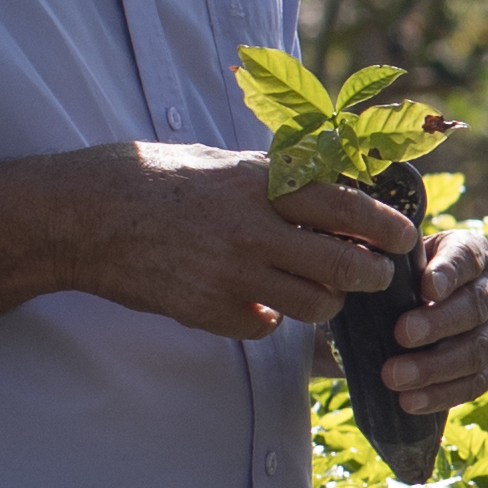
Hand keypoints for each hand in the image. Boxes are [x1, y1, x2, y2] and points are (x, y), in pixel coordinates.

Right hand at [42, 143, 405, 342]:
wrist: (82, 215)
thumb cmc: (152, 178)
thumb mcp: (220, 161)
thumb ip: (273, 178)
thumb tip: (333, 185)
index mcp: (259, 183)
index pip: (348, 208)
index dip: (387, 228)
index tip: (404, 238)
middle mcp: (252, 229)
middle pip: (345, 267)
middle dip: (371, 276)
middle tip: (375, 275)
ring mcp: (229, 275)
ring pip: (314, 307)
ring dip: (325, 302)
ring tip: (317, 290)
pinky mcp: (207, 311)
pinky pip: (264, 326)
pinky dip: (269, 319)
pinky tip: (256, 302)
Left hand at [379, 227, 487, 413]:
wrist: (407, 311)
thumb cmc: (398, 279)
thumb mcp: (393, 260)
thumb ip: (384, 259)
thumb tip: (359, 265)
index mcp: (470, 251)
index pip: (465, 258)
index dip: (449, 273)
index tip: (426, 288)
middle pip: (475, 306)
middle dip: (438, 323)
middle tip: (401, 335)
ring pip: (477, 349)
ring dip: (436, 367)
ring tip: (395, 377)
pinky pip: (476, 383)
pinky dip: (443, 394)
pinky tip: (412, 401)